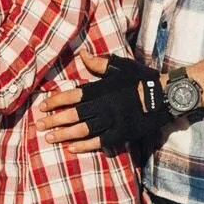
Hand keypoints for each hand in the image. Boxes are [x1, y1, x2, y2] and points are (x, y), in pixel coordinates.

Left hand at [36, 51, 170, 152]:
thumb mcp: (122, 66)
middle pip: (74, 114)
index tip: (43, 106)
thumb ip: (100, 63)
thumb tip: (83, 54)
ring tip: (50, 138)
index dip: (56, 101)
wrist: (165, 97)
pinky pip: (99, 142)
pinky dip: (84, 146)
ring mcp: (113, 121)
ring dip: (64, 134)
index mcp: (102, 88)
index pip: (73, 95)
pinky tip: (71, 148)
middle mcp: (104, 106)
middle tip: (39, 125)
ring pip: (83, 129)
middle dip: (54, 120)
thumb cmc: (142, 78)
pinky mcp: (121, 134)